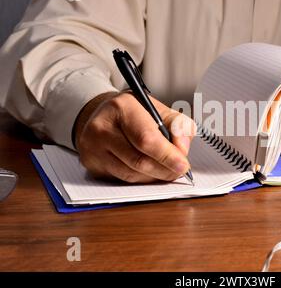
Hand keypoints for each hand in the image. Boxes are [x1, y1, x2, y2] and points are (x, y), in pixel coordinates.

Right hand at [74, 92, 194, 182]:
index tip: (183, 165)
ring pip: (131, 174)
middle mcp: (102, 126)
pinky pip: (121, 179)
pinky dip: (141, 179)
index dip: (167, 156)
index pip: (146, 139)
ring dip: (154, 177)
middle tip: (179, 171)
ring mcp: (93, 147)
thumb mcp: (160, 110)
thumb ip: (179, 126)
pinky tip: (149, 172)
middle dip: (164, 170)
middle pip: (138, 160)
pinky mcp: (90, 163)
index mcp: (122, 107)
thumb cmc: (135, 113)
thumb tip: (182, 149)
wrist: (105, 115)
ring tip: (167, 171)